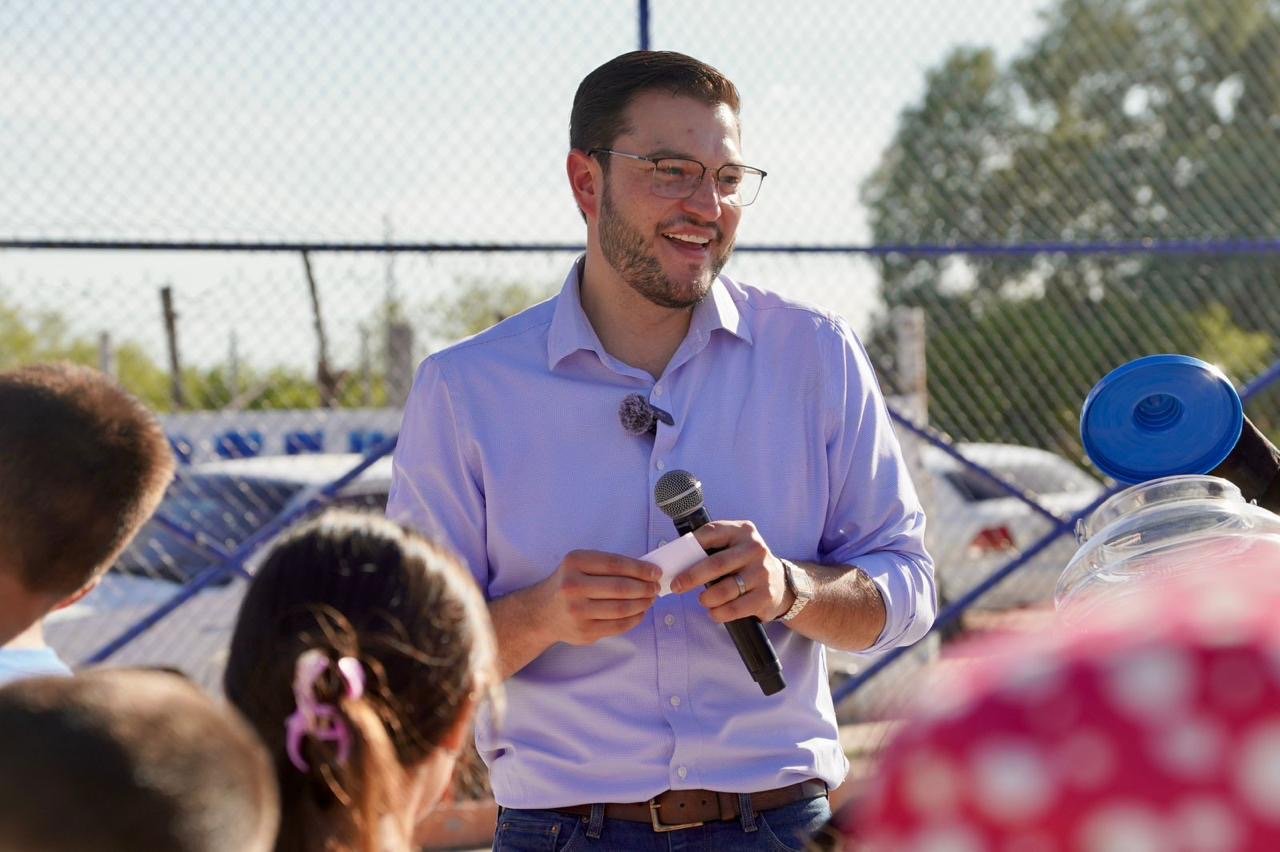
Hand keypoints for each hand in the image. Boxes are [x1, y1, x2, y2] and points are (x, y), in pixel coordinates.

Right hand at [537, 550, 660, 645]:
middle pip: (620, 588)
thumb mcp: (579, 565)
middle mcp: (573, 587)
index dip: (640, 568)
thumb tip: (646, 571)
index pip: (615, 564)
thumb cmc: (568, 583)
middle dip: (645, 588)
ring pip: (621, 609)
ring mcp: (577, 612)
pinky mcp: (584, 632)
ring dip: (643, 604)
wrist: (542, 613)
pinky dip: (635, 619)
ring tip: (650, 599)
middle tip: (656, 587)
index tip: (655, 572)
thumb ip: (608, 566)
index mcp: (574, 563)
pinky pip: (618, 626)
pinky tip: (640, 612)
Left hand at [670, 521, 792, 623]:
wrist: (781, 584)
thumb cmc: (745, 564)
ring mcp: (762, 572)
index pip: (712, 532)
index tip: (674, 560)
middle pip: (716, 564)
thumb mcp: (733, 547)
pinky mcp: (766, 595)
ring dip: (706, 598)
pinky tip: (714, 612)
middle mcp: (755, 549)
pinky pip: (734, 608)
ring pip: (724, 590)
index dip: (690, 545)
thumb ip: (711, 548)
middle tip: (677, 586)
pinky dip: (719, 613)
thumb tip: (676, 561)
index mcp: (743, 531)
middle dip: (691, 577)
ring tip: (703, 600)